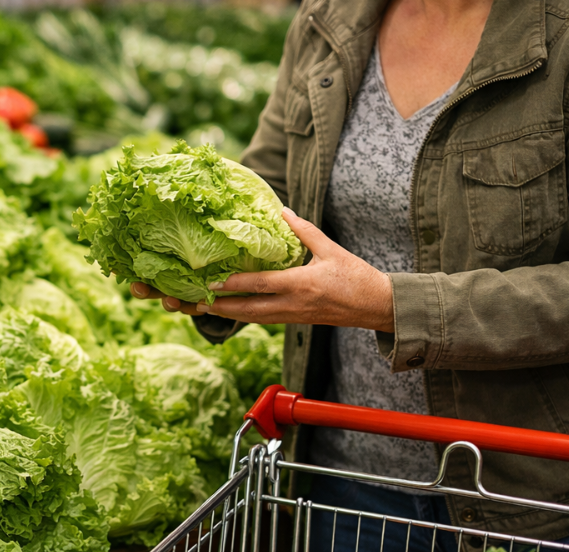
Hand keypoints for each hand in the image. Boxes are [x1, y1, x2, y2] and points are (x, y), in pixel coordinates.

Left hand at [130, 208, 394, 332]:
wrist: (377, 308)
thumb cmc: (357, 277)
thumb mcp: (330, 248)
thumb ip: (303, 230)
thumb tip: (280, 211)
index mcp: (300, 285)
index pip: (259, 285)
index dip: (233, 284)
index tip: (210, 282)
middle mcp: (291, 305)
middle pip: (246, 310)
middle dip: (218, 307)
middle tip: (191, 302)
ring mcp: (291, 317)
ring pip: (251, 318)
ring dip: (226, 314)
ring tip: (200, 308)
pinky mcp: (293, 321)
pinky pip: (262, 319)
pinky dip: (243, 315)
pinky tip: (228, 310)